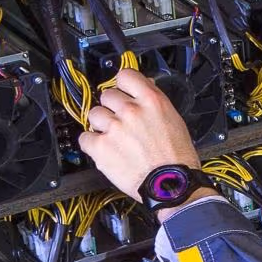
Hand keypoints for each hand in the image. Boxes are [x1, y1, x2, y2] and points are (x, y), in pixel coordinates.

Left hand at [77, 68, 208, 211]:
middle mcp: (131, 110)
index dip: (122, 85)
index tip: (122, 91)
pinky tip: (104, 149)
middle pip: (107, 95)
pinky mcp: (101, 147)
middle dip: (112, 107)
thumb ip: (154, 103)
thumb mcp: (174, 119)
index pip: (125, 75)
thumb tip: (141, 92)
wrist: (171, 185)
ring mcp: (113, 128)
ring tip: (113, 137)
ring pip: (94, 114)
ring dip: (101, 124)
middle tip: (121, 121)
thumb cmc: (177, 158)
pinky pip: (84, 137)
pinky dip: (92, 143)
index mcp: (151, 101)